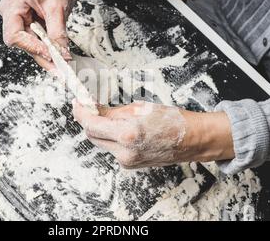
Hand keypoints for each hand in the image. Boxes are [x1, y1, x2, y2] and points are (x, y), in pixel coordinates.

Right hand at [0, 0, 80, 70]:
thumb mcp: (58, 8)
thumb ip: (58, 33)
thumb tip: (62, 54)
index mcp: (13, 3)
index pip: (14, 35)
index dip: (32, 47)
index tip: (49, 55)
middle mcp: (11, 12)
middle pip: (21, 43)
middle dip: (41, 55)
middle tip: (58, 68)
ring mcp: (17, 19)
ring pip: (29, 44)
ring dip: (45, 54)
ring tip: (60, 64)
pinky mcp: (25, 24)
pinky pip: (34, 40)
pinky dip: (46, 48)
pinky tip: (57, 55)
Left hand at [72, 101, 234, 168]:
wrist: (192, 139)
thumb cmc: (172, 120)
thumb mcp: (140, 108)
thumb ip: (113, 112)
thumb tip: (94, 110)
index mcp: (127, 134)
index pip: (91, 124)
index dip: (80, 113)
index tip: (77, 104)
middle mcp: (124, 152)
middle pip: (92, 136)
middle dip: (88, 120)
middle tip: (90, 107)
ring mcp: (127, 161)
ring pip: (101, 143)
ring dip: (100, 129)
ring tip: (110, 116)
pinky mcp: (130, 165)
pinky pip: (113, 149)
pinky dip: (111, 138)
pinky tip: (121, 129)